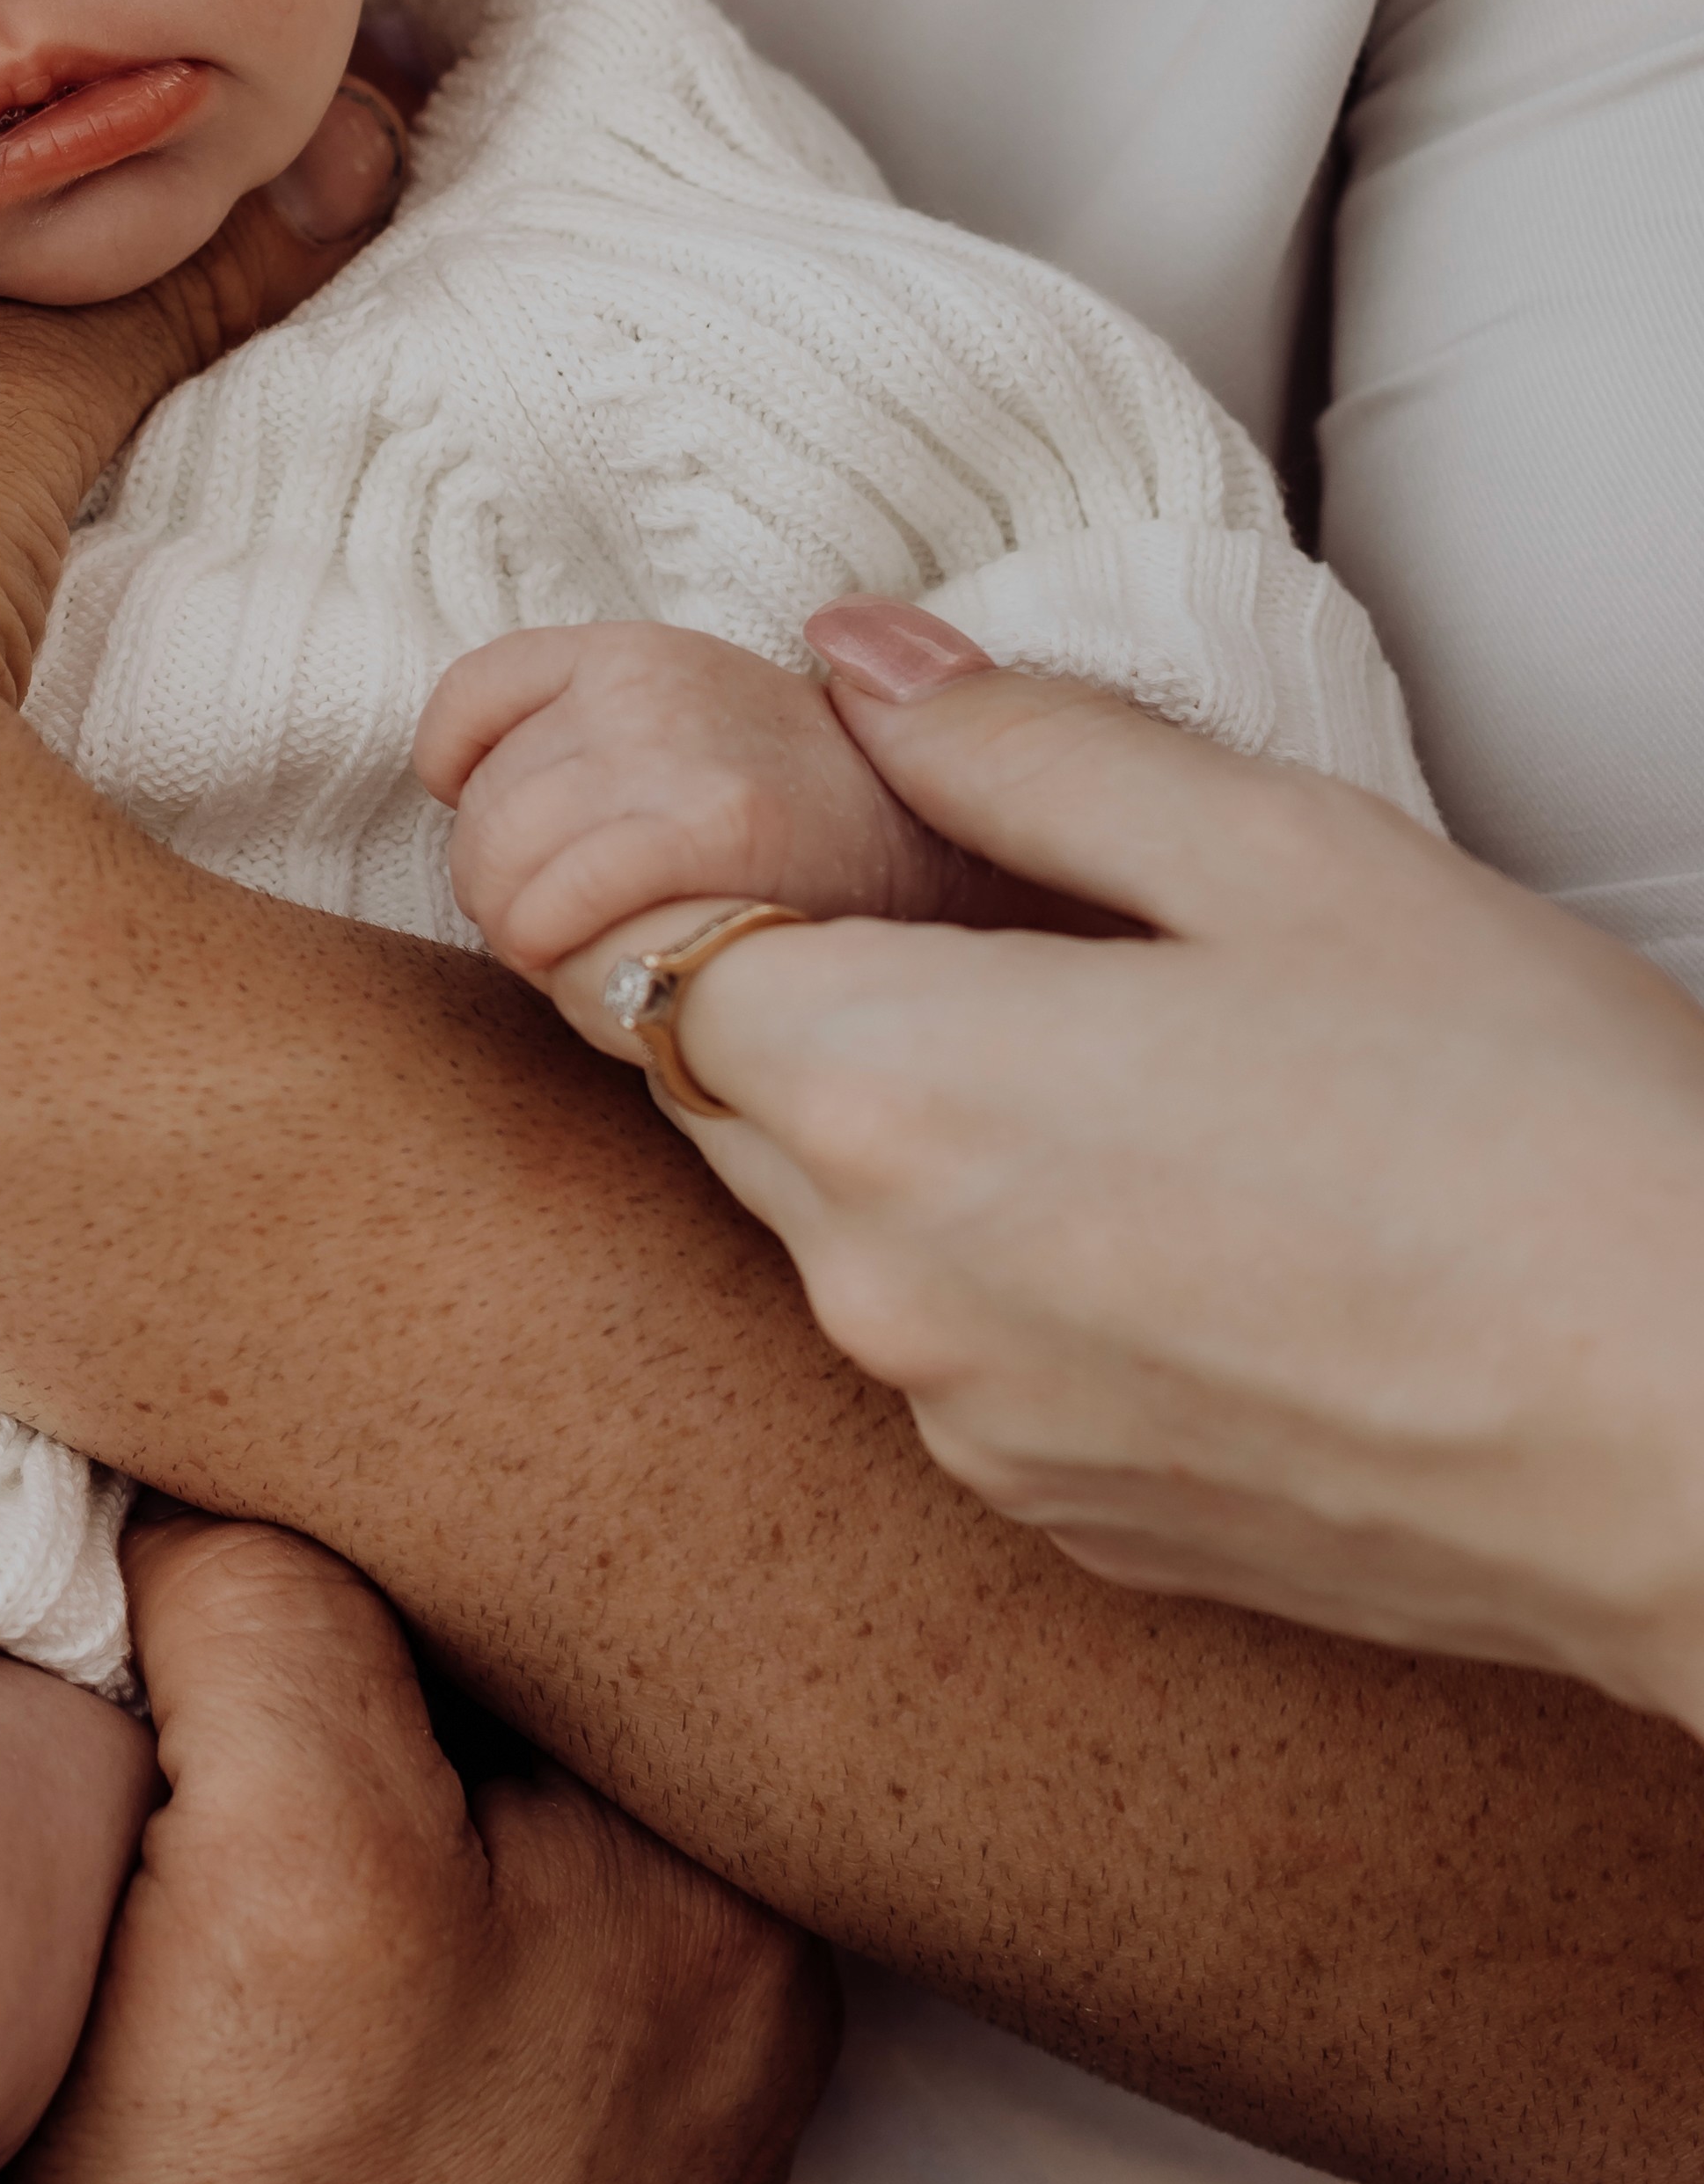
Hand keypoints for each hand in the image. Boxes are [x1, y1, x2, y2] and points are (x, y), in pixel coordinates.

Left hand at [419, 617, 971, 983]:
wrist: (944, 860)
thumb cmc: (794, 824)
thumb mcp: (687, 732)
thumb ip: (580, 742)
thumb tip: (448, 796)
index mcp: (634, 650)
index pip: (469, 699)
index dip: (460, 778)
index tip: (507, 833)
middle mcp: (648, 684)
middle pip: (479, 807)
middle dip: (501, 889)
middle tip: (567, 928)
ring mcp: (678, 748)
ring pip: (501, 864)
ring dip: (526, 935)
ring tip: (594, 956)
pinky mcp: (712, 827)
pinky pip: (557, 905)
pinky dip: (555, 957)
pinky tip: (606, 977)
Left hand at [608, 613, 1703, 1736]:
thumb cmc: (1527, 1123)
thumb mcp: (1286, 854)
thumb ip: (1029, 749)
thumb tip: (854, 660)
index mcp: (892, 1095)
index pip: (656, 957)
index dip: (735, 873)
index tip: (864, 838)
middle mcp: (879, 1290)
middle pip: (729, 1097)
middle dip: (817, 996)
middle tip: (1019, 932)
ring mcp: (967, 1432)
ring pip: (840, 1237)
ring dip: (920, 1141)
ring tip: (1138, 1078)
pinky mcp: (1067, 1523)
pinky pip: (959, 1360)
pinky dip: (1016, 1276)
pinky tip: (1194, 1221)